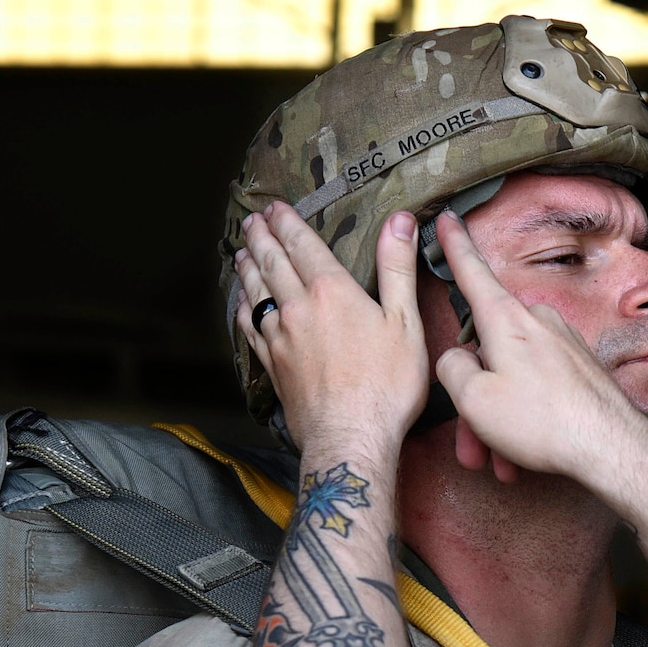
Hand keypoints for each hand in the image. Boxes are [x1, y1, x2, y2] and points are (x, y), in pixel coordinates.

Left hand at [235, 203, 428, 462]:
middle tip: (252, 220)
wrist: (350, 439)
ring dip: (248, 268)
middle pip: (272, 263)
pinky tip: (243, 303)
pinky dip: (244, 309)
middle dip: (261, 237)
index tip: (275, 207)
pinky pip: (250, 329)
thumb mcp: (405, 323)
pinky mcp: (274, 367)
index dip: (288, 222)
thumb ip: (398, 269)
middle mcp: (298, 308)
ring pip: (256, 293)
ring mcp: (280, 339)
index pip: (302, 245)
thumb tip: (400, 219)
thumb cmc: (386, 386)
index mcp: (331, 291)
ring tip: (242, 251)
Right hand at [434, 213, 647, 503]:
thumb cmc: (542, 422)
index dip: (454, 246)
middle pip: (489, 352)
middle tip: (472, 447)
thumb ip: (452, 369)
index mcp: (505, 318)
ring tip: (502, 461)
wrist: (610, 447)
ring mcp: (562, 341)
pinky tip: (527, 453)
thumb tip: (458, 359)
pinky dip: (529, 418)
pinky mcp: (581, 365)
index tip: (447, 218)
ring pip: (515, 377)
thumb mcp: (473, 400)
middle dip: (476, 401)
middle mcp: (536, 320)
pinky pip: (541, 387)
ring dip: (502, 420)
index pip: (471, 272)